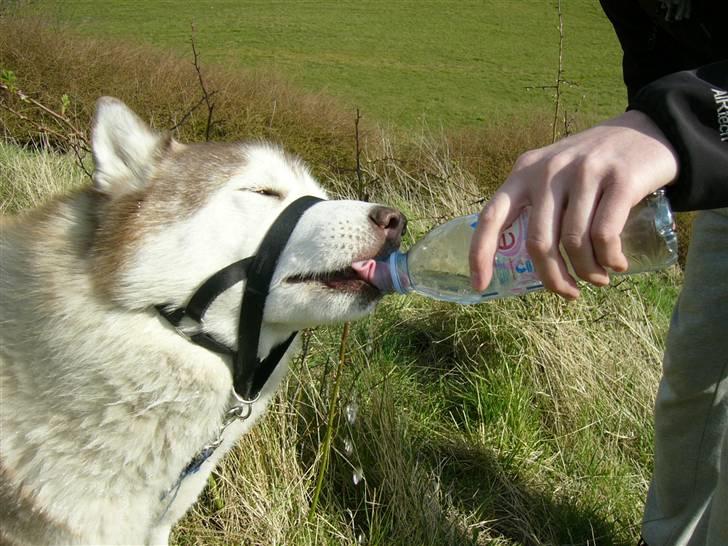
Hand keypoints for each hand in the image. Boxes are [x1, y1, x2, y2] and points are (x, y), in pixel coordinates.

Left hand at [469, 110, 678, 298]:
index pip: (491, 216)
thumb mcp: (555, 172)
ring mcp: (584, 172)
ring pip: (574, 243)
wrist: (649, 129)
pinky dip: (610, 259)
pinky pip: (604, 234)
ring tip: (599, 278)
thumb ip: (537, 204)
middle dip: (553, 278)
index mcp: (525, 171)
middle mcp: (549, 170)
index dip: (480, 254)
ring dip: (587, 272)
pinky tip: (617, 264)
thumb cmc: (595, 164)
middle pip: (538, 242)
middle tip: (569, 293)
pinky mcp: (620, 178)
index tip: (480, 285)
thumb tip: (528, 261)